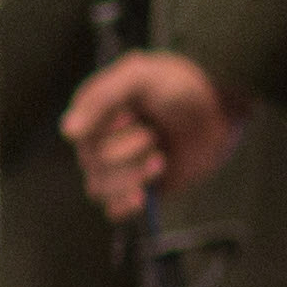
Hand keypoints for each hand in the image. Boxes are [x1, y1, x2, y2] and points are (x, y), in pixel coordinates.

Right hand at [61, 47, 234, 218]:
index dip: (108, 133)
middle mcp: (97, 139)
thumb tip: (68, 131)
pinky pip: (112, 210)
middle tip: (153, 135)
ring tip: (160, 160)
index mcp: (91, 111)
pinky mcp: (135, 187)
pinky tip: (144, 197)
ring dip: (132, 177)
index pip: (80, 137)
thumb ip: (103, 98)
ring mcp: (115, 166)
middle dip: (128, 153)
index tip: (133, 116)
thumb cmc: (178, 85)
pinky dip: (125, 206)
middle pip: (92, 165)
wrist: (218, 109)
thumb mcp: (141, 76)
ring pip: (99, 189)